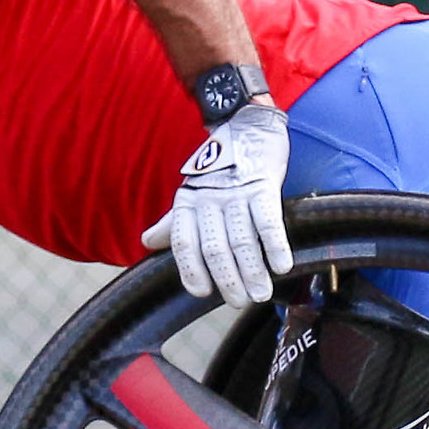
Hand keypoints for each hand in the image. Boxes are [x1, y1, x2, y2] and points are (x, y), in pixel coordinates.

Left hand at [140, 101, 292, 304]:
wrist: (245, 127)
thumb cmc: (217, 170)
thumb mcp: (190, 193)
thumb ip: (172, 223)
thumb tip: (146, 243)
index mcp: (188, 204)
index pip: (183, 242)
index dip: (190, 269)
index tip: (202, 292)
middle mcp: (209, 200)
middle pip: (214, 247)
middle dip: (227, 279)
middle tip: (240, 301)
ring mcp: (236, 193)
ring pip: (242, 239)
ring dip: (253, 270)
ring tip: (261, 293)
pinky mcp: (263, 186)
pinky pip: (269, 220)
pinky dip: (276, 245)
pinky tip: (282, 266)